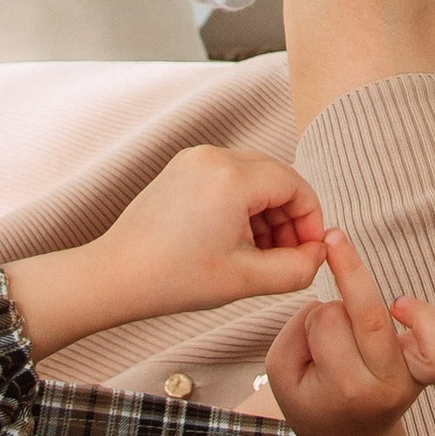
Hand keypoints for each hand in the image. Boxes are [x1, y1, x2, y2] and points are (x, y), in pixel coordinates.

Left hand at [81, 146, 325, 321]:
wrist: (115, 276)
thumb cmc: (174, 279)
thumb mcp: (246, 280)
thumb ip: (296, 269)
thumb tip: (319, 255)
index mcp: (232, 176)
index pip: (296, 186)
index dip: (310, 221)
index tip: (308, 254)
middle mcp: (214, 156)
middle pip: (277, 177)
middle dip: (290, 217)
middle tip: (287, 257)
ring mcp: (195, 159)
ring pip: (254, 177)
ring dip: (267, 213)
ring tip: (260, 255)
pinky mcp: (182, 168)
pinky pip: (229, 178)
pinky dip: (242, 206)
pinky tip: (236, 242)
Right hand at [266, 226, 434, 435]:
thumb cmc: (314, 401)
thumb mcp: (282, 374)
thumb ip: (296, 333)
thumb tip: (332, 302)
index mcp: (344, 389)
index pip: (330, 322)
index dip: (318, 314)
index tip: (315, 334)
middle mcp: (385, 386)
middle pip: (373, 319)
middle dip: (351, 272)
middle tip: (335, 241)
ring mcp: (415, 382)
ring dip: (418, 313)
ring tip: (398, 306)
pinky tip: (429, 325)